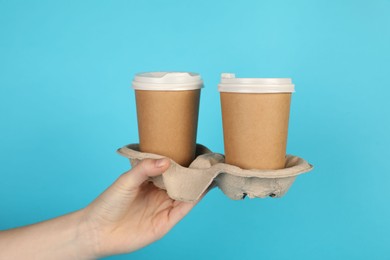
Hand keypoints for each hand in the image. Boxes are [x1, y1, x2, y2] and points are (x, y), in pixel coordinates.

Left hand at [82, 158, 201, 257]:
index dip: (183, 161)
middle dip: (194, 172)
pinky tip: (202, 188)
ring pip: (186, 194)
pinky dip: (194, 199)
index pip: (171, 169)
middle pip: (181, 181)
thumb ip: (145, 169)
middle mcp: (159, 194)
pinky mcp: (165, 222)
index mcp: (150, 181)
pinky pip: (183, 209)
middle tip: (209, 159)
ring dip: (198, 184)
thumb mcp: (126, 180)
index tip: (195, 150)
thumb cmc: (108, 203)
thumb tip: (166, 161)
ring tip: (211, 171)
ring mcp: (163, 208)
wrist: (97, 231)